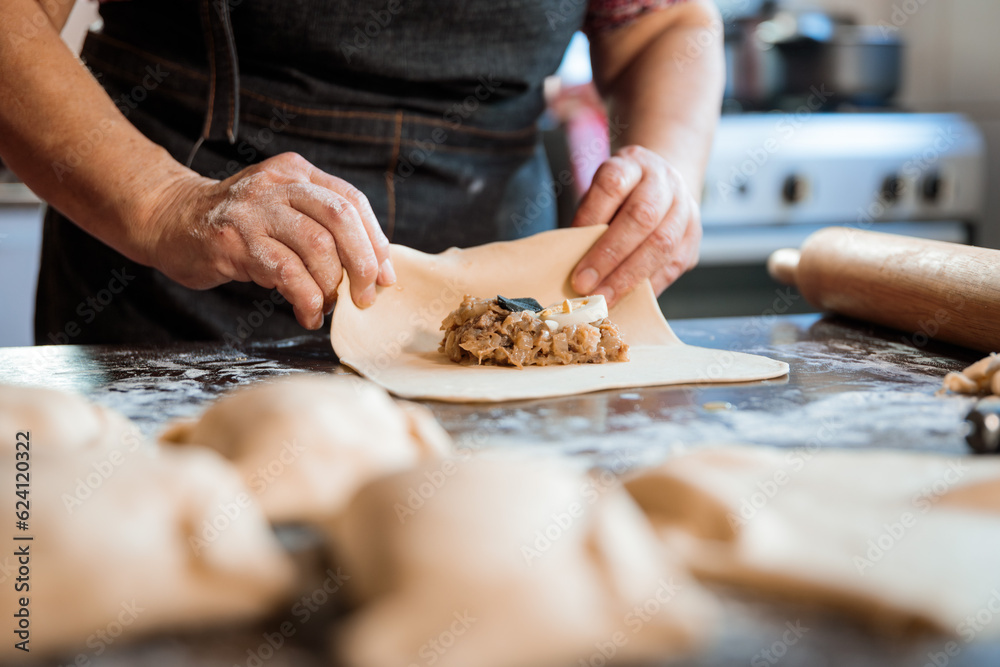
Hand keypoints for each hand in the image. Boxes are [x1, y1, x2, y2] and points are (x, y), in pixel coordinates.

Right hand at [142, 152, 394, 329]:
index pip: (352, 201)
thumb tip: (373, 269)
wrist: (169, 221)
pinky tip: (308, 313)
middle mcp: (278, 183)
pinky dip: (306, 300)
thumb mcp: (281, 209)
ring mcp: (255, 210)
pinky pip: (286, 273)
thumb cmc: (237, 225)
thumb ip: (321, 226)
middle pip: (341, 218)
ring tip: (327, 305)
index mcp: (297, 172)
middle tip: (366, 297)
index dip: (376, 242)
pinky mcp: (234, 240)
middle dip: (363, 263)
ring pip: (317, 247)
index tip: (386, 277)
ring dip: (331, 286)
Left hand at [570, 145, 700, 306]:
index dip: (591, 218)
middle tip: (584, 285)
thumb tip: (568, 261)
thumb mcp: (599, 194)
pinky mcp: (694, 236)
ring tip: (604, 298)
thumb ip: (589, 220)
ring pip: (663, 243)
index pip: (611, 185)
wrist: (663, 184)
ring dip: (630, 276)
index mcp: (632, 164)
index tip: (571, 248)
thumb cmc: (620, 196)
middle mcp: (663, 180)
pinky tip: (629, 299)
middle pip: (641, 216)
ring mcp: (685, 207)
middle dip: (609, 255)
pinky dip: (649, 285)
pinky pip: (674, 264)